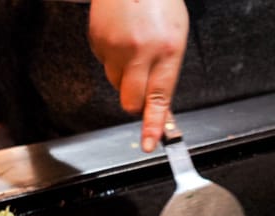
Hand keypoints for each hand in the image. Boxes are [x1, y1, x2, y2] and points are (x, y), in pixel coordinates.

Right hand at [88, 0, 188, 152]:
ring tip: (133, 48)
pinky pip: (104, 63)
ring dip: (124, 75)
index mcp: (167, 50)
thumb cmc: (159, 2)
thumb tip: (159, 103)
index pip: (159, 97)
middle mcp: (141, 51)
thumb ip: (167, 71)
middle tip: (141, 87)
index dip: (153, 124)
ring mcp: (116, 46)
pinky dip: (112, 57)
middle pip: (131, 99)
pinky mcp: (97, 40)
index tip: (149, 142)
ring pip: (116, 82)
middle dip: (135, 102)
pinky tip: (121, 37)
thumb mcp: (176, 37)